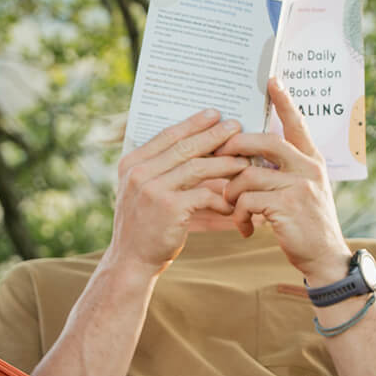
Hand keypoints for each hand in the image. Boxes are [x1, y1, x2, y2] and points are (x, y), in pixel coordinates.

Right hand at [108, 110, 247, 277]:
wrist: (131, 261)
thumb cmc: (143, 226)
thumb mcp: (141, 192)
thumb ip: (158, 170)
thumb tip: (192, 148)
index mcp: (132, 163)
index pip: (167, 135)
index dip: (193, 124)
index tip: (214, 114)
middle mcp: (139, 173)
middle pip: (185, 147)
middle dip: (214, 135)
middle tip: (236, 127)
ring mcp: (153, 189)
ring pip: (197, 167)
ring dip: (224, 164)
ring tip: (244, 161)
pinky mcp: (169, 208)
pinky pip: (204, 195)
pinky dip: (221, 199)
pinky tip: (232, 204)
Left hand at [214, 79, 350, 281]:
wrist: (325, 258)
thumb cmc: (306, 226)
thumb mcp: (302, 193)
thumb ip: (284, 173)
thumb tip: (249, 160)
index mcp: (311, 160)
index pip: (297, 124)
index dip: (285, 102)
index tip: (272, 80)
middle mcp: (308, 168)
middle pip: (264, 142)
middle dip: (234, 147)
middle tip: (218, 157)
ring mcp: (300, 186)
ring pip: (248, 175)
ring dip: (231, 193)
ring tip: (231, 208)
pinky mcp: (288, 206)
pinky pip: (248, 200)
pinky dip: (239, 214)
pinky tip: (244, 227)